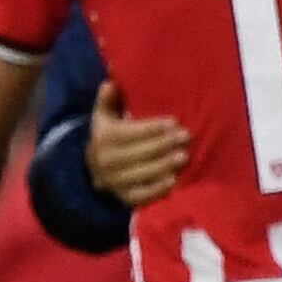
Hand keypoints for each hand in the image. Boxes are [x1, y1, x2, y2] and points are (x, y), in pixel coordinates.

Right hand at [83, 85, 191, 208]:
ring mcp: (114, 181)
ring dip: (164, 165)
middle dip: (164, 144)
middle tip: (186, 137)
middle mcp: (106, 161)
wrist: (95, 168)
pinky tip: (173, 181)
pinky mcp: (123, 197)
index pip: (131, 133)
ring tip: (184, 156)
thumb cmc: (109, 136)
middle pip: (139, 153)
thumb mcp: (104, 117)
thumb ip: (108, 100)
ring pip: (142, 173)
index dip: (153, 128)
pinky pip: (141, 196)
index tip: (174, 122)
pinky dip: (157, 189)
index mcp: (104, 138)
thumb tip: (109, 83)